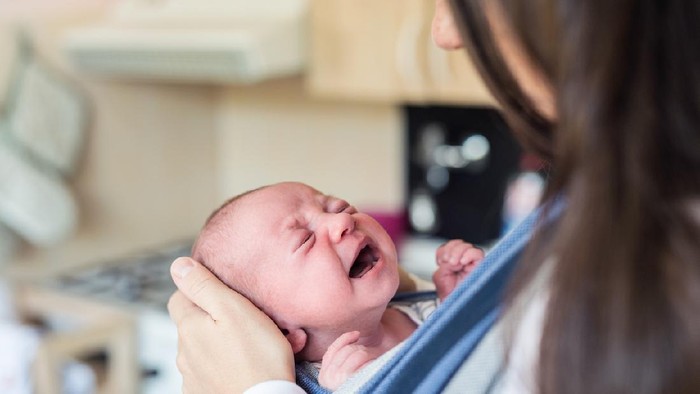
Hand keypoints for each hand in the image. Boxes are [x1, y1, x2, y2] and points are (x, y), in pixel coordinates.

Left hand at [168, 257, 294, 392]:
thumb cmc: (257, 357)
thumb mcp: (233, 309)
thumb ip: (204, 285)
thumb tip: (178, 266)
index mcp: (189, 327)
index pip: (179, 297)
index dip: (201, 291)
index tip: (226, 294)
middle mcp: (184, 353)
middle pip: (195, 324)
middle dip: (218, 318)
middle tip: (252, 319)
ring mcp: (193, 377)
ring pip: (208, 348)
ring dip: (227, 342)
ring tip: (261, 343)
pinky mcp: (205, 393)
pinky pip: (215, 371)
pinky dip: (229, 365)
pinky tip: (252, 364)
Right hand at [318, 331, 372, 389]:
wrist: (372, 392)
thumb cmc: (359, 385)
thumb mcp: (343, 373)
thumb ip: (341, 358)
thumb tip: (355, 334)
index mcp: (324, 376)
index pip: (333, 350)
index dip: (345, 339)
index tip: (357, 334)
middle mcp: (328, 377)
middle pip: (347, 350)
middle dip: (363, 348)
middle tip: (374, 354)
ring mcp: (339, 379)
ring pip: (357, 353)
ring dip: (370, 354)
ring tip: (376, 361)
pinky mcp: (352, 379)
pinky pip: (365, 360)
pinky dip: (374, 360)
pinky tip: (377, 365)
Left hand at [433, 240, 483, 299]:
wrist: (457, 306)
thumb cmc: (451, 295)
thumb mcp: (440, 277)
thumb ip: (444, 264)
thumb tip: (452, 260)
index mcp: (453, 263)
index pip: (449, 246)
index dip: (444, 250)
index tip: (440, 260)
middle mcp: (464, 262)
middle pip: (458, 244)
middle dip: (450, 250)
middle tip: (447, 261)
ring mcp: (472, 263)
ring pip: (467, 246)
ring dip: (458, 252)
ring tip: (454, 264)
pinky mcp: (481, 266)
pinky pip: (477, 253)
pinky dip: (468, 255)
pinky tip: (463, 263)